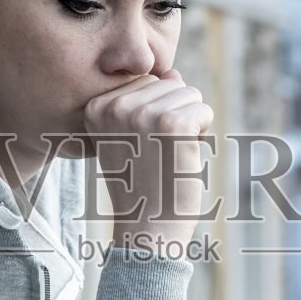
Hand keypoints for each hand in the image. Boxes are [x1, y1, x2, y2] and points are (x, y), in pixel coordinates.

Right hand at [83, 69, 214, 251]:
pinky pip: (204, 110)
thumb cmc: (143, 184)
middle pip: (168, 83)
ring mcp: (142, 114)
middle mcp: (114, 107)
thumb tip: (172, 71)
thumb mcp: (130, 138)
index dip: (156, 113)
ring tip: (171, 154)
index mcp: (96, 107)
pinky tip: (184, 157)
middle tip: (160, 152)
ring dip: (190, 124)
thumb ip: (145, 101)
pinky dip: (203, 134)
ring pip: (189, 94)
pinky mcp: (172, 124)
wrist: (147, 228)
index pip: (145, 82)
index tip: (143, 146)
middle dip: (176, 114)